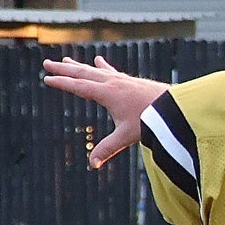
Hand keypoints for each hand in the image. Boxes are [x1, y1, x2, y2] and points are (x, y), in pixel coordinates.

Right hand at [41, 55, 168, 167]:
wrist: (177, 107)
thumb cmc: (153, 121)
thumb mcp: (127, 136)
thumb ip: (108, 149)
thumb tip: (93, 165)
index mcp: (108, 93)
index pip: (79, 86)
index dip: (62, 83)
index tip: (46, 79)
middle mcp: (114, 83)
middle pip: (83, 73)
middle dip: (64, 69)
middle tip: (47, 64)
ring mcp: (123, 80)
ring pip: (96, 70)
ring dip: (80, 66)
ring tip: (66, 60)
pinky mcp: (132, 81)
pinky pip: (112, 71)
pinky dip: (103, 66)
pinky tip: (99, 60)